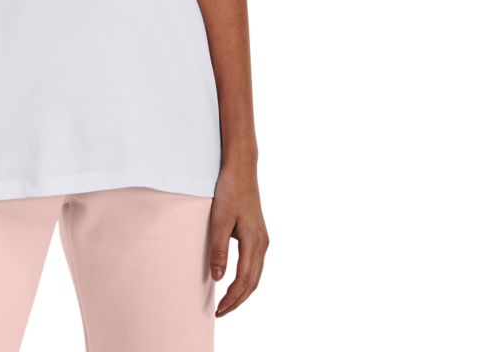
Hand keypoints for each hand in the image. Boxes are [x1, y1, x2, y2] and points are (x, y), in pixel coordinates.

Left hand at [208, 162, 268, 316]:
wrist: (241, 169)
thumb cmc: (229, 191)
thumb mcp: (219, 219)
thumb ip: (219, 248)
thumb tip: (218, 278)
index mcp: (255, 242)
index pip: (245, 280)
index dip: (233, 298)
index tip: (219, 310)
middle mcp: (262, 243)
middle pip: (253, 282)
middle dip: (238, 300)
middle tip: (221, 312)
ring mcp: (262, 239)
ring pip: (255, 274)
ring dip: (242, 291)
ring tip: (227, 302)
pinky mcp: (258, 234)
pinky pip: (254, 264)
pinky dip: (246, 278)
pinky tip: (234, 280)